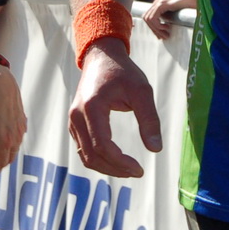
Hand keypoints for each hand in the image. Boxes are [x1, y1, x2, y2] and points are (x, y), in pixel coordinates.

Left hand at [0, 60, 26, 174]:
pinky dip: (12, 141)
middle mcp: (15, 136)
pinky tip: (5, 135)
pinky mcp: (22, 119)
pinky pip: (19, 136)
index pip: (2, 162)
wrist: (0, 82)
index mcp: (3, 140)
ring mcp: (20, 127)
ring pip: (16, 146)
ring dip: (7, 151)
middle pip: (11, 156)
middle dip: (1, 162)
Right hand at [68, 39, 161, 177]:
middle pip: (92, 155)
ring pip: (85, 155)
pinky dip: (98, 159)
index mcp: (92, 107)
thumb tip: (155, 149)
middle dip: (115, 169)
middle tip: (137, 172)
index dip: (121, 162)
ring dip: (106, 168)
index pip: (102, 145)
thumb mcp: (142, 91)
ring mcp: (72, 120)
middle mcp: (77, 116)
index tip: (140, 169)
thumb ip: (149, 119)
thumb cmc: (123, 72)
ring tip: (129, 170)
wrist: (101, 57)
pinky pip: (83, 149)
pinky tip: (116, 161)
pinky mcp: (74, 123)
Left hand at [142, 0, 196, 40]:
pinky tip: (167, 27)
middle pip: (146, 18)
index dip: (153, 27)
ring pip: (148, 18)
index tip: (160, 35)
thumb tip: (162, 28)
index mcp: (159, 2)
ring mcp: (159, 1)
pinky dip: (158, 25)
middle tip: (163, 37)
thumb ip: (167, 16)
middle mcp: (157, 1)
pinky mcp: (163, 4)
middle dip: (154, 30)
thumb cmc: (189, 5)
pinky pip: (153, 17)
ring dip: (156, 29)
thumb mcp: (175, 12)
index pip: (149, 16)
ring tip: (166, 34)